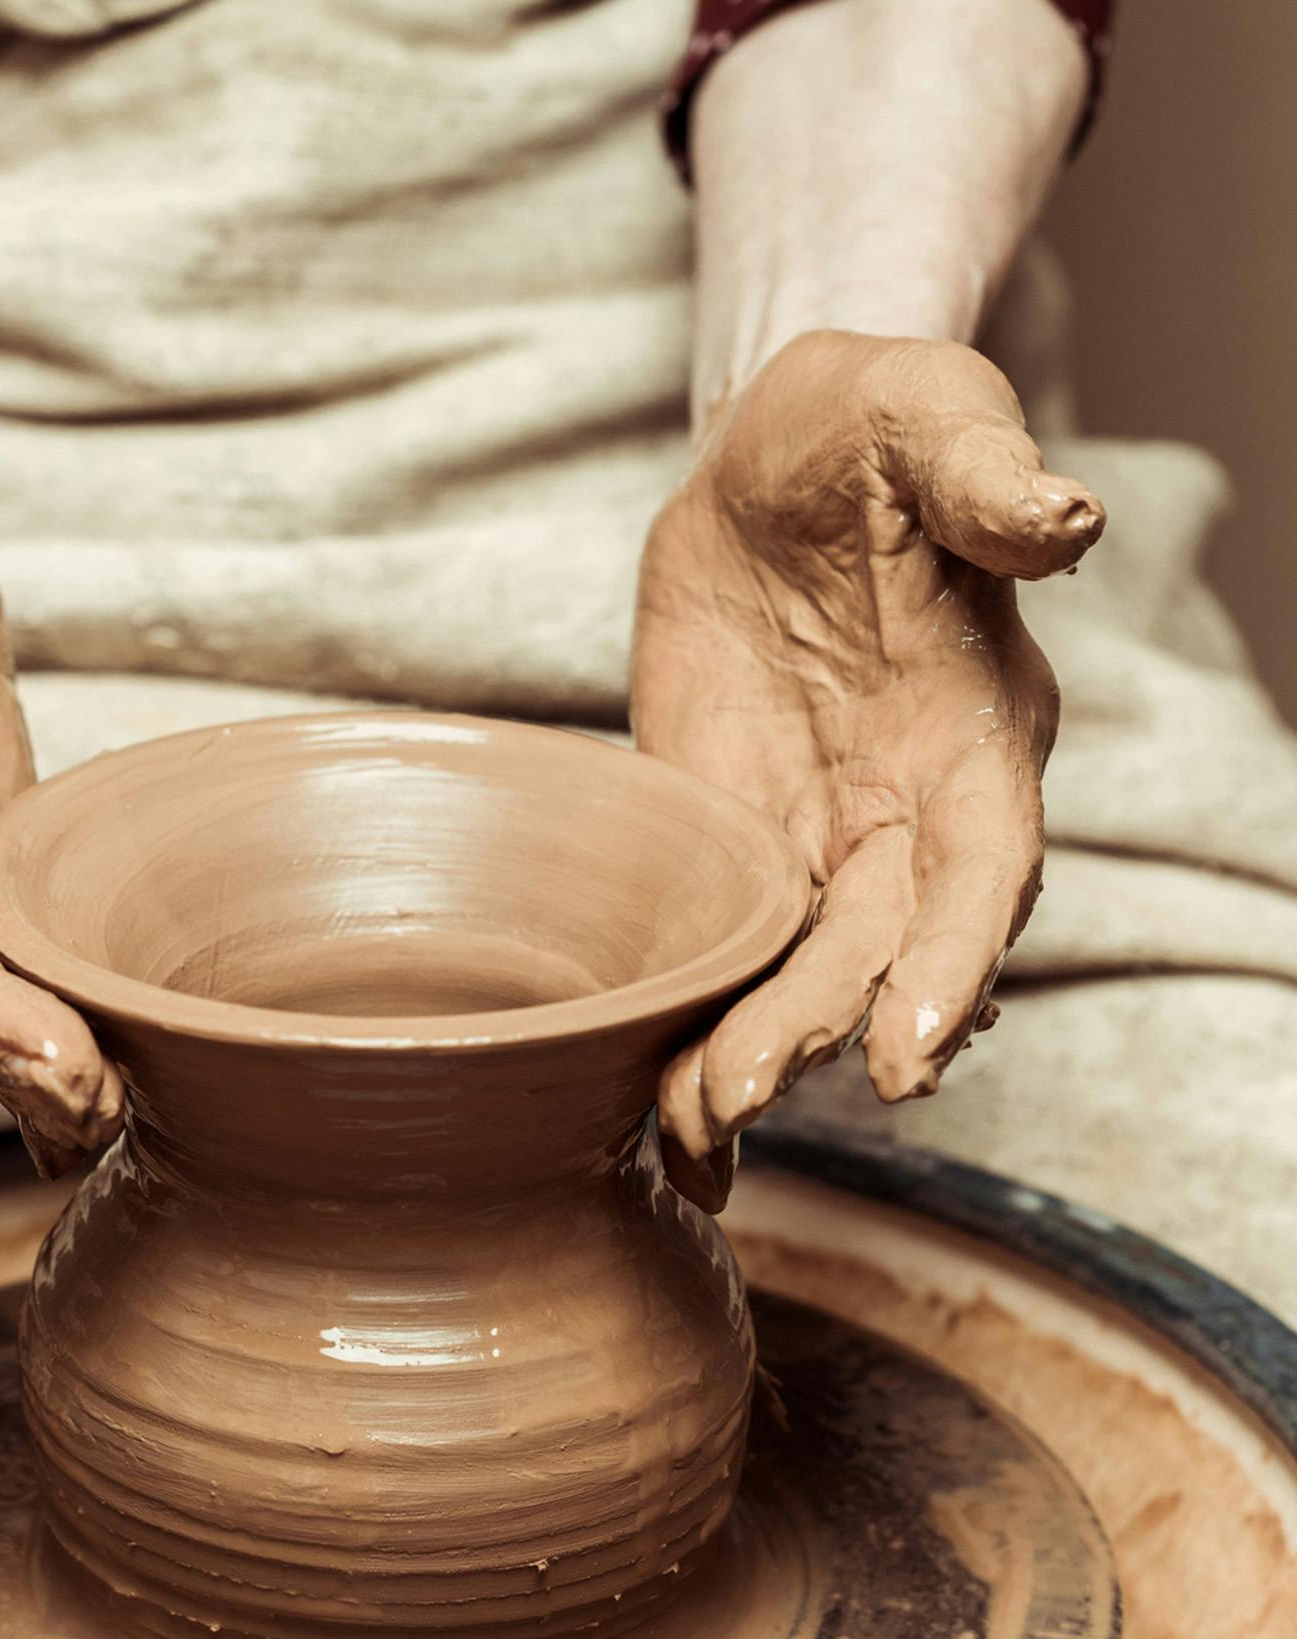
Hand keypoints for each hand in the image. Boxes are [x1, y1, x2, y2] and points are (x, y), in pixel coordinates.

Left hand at [635, 330, 1102, 1184]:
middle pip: (875, 954)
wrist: (769, 465)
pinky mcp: (724, 837)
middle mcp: (904, 810)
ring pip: (795, 976)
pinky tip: (658, 1123)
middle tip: (731, 1099)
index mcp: (973, 732)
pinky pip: (718, 950)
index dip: (953, 963)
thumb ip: (984, 473)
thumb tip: (1063, 523)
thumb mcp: (921, 417)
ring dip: (747, 1057)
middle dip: (814, 1032)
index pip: (982, 870)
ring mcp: (812, 835)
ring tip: (685, 1137)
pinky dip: (693, 1030)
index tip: (909, 1049)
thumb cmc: (866, 431)